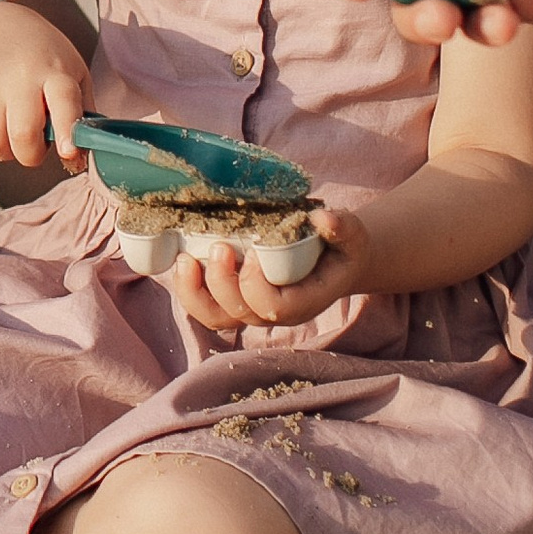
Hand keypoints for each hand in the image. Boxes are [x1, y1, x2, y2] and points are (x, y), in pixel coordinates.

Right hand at [0, 0, 90, 174]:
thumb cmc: (43, 56)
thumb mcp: (74, 73)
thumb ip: (82, 115)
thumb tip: (78, 159)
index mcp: (55, 71)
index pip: (64, 102)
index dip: (67, 131)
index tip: (68, 152)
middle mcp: (21, 75)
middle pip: (22, 133)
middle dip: (31, 155)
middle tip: (35, 146)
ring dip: (5, 152)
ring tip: (12, 138)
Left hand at [170, 201, 372, 333]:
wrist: (335, 259)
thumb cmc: (342, 249)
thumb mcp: (352, 236)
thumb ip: (343, 227)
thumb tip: (323, 217)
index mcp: (303, 302)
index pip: (274, 307)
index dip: (257, 284)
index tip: (254, 252)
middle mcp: (274, 312)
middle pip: (240, 313)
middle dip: (222, 283)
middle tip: (219, 247)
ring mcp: (251, 308)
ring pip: (215, 316)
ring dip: (193, 292)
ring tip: (183, 260)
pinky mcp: (235, 298)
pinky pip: (205, 304)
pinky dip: (187, 287)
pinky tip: (180, 260)